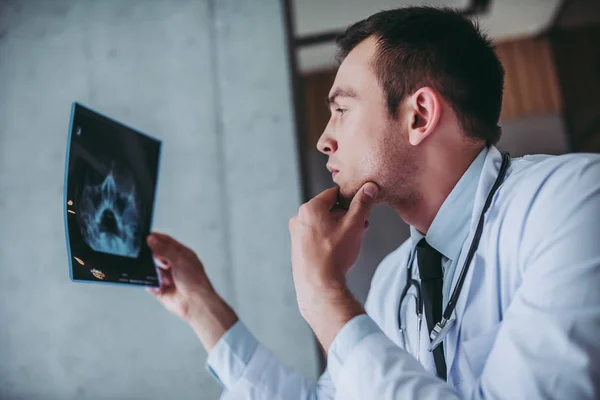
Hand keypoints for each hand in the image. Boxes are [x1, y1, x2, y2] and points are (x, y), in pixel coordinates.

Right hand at [147, 233, 236, 350]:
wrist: (195, 303)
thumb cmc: (194, 281)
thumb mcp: (179, 260)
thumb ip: (164, 249)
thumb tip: (152, 239)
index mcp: (182, 255)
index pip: (167, 242)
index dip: (157, 238)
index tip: (145, 235)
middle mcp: (174, 265)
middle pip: (158, 255)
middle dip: (150, 254)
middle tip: (142, 251)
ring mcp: (167, 277)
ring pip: (152, 270)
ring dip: (151, 270)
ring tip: (154, 271)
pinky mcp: (161, 289)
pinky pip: (150, 284)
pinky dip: (151, 283)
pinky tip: (156, 283)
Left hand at [288, 182, 378, 348]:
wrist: (318, 286)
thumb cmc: (334, 255)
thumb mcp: (354, 225)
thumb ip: (362, 204)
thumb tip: (369, 188)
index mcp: (310, 208)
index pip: (334, 193)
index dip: (351, 200)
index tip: (361, 209)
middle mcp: (299, 219)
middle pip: (328, 209)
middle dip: (347, 216)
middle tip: (361, 227)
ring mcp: (296, 234)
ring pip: (323, 224)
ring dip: (339, 228)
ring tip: (352, 241)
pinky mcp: (298, 249)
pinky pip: (316, 237)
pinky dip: (329, 239)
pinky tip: (339, 251)